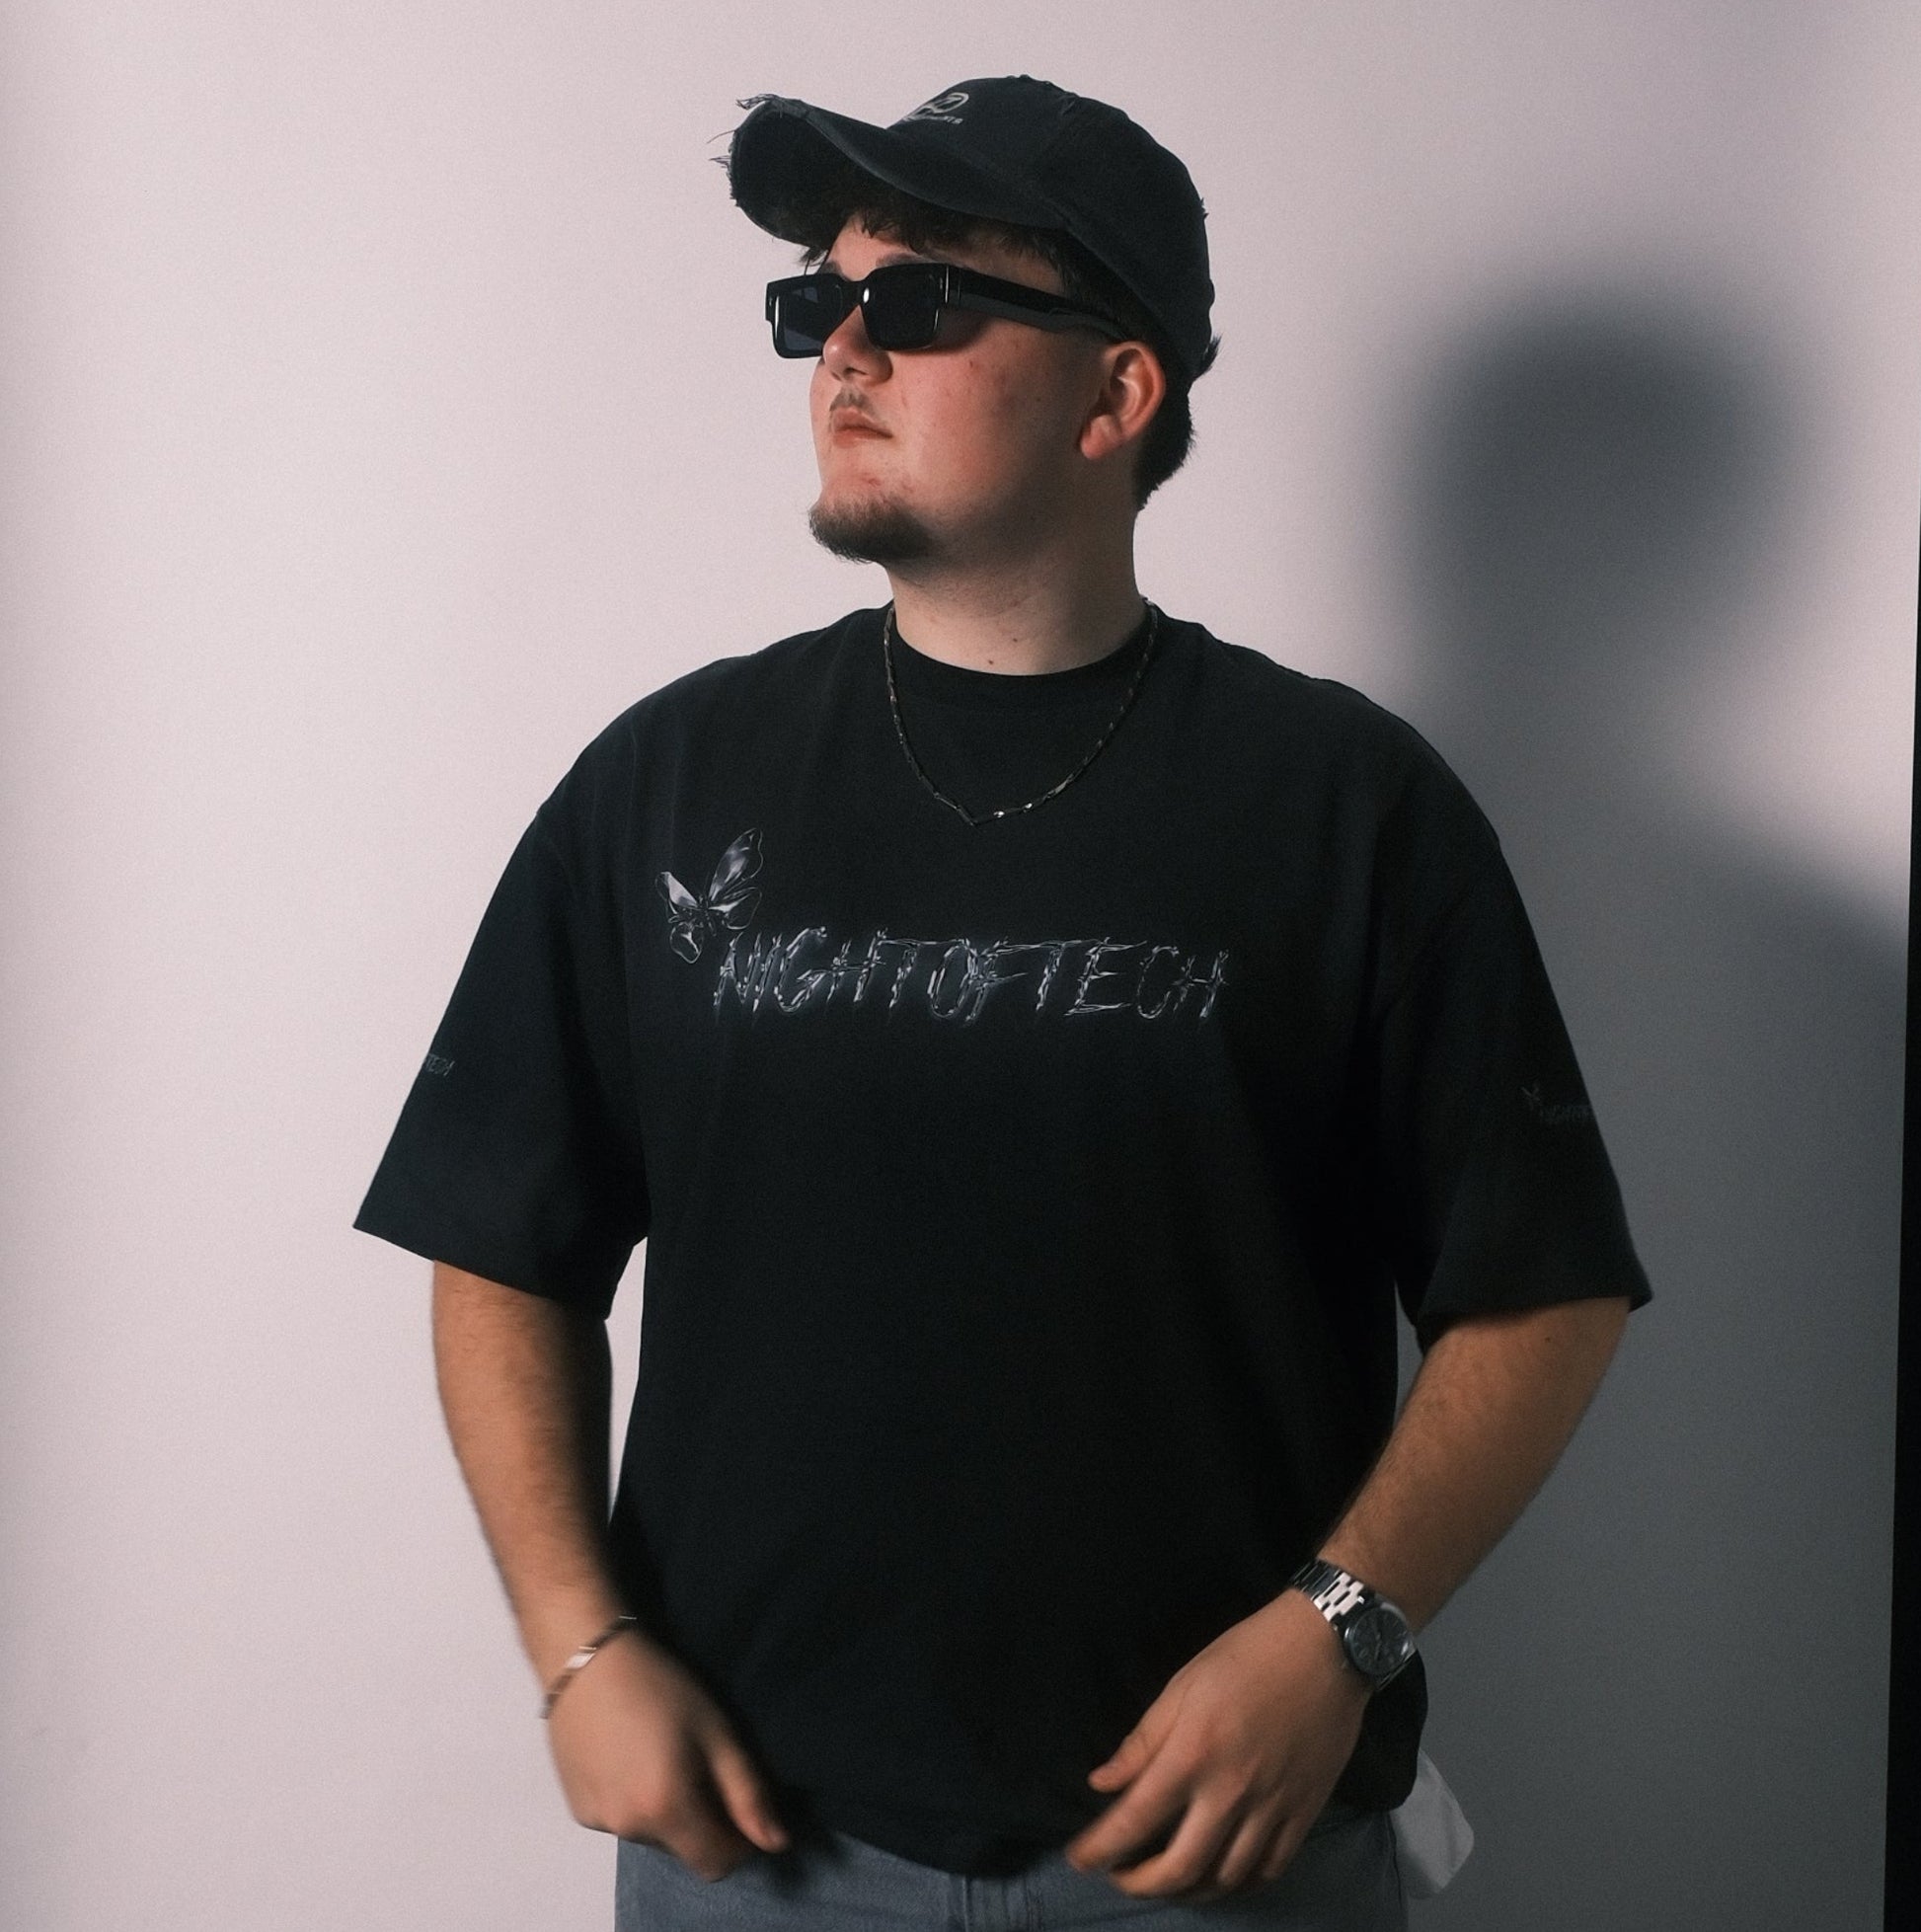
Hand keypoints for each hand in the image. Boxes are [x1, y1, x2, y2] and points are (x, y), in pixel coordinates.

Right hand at [545, 1627, 790, 1882]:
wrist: (587, 1660)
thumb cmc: (660, 1687)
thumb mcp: (716, 1733)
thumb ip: (748, 1794)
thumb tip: (777, 1844)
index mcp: (667, 1812)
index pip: (716, 1864)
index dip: (737, 1842)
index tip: (739, 1802)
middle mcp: (629, 1829)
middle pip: (684, 1849)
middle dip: (703, 1821)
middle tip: (701, 1765)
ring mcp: (599, 1823)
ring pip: (652, 1836)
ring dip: (668, 1812)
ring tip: (664, 1756)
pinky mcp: (579, 1811)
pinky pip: (622, 1822)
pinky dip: (636, 1803)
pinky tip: (632, 1759)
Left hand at [1062, 1590, 1370, 1900]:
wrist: (1324, 1649)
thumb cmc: (1245, 1657)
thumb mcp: (1182, 1686)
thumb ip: (1142, 1742)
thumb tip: (1102, 1784)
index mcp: (1192, 1755)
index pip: (1134, 1820)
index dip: (1100, 1848)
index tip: (1078, 1859)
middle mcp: (1230, 1793)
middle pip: (1179, 1869)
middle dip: (1140, 1884)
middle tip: (1120, 1877)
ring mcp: (1271, 1810)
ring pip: (1224, 1879)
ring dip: (1187, 1891)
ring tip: (1165, 1881)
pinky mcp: (1304, 1814)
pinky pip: (1268, 1870)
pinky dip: (1238, 1884)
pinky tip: (1220, 1876)